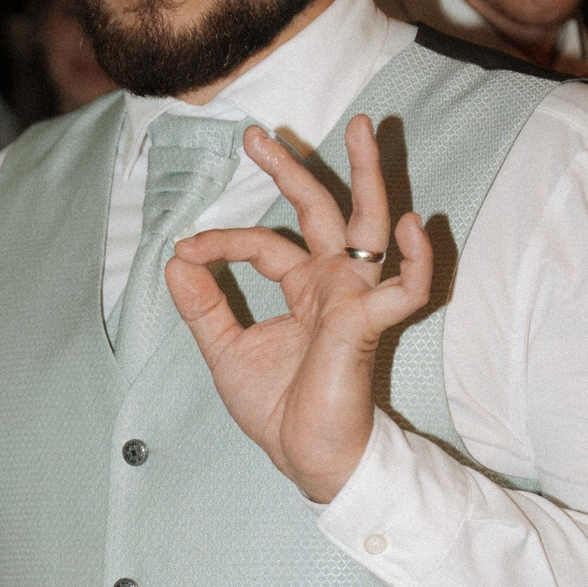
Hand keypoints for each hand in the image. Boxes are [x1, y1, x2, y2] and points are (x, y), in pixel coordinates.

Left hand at [164, 115, 433, 504]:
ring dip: (368, 176)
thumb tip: (173, 259)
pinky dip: (413, 258)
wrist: (305, 458)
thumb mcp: (225, 350)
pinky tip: (408, 224)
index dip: (222, 241)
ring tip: (363, 129)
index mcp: (302, 288)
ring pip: (367, 225)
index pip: (264, 243)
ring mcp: (354, 299)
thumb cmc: (278, 408)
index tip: (186, 248)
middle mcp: (331, 284)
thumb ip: (203, 305)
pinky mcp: (369, 324)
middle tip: (261, 133)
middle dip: (294, 168)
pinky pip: (405, 289)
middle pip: (321, 211)